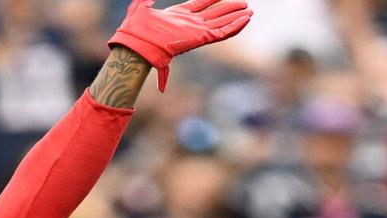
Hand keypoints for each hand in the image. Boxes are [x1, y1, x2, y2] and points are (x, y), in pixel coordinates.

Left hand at [109, 0, 253, 91]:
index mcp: (179, 16)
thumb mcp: (141, 7)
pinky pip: (222, 33)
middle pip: (216, 14)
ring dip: (236, 17)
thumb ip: (145, 0)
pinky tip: (245, 20)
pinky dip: (234, 27)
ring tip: (249, 12)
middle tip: (244, 5)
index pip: (201, 5)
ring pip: (222, 23)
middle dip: (230, 9)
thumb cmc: (137, 29)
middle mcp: (190, 24)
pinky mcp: (201, 39)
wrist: (137, 43)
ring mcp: (197, 32)